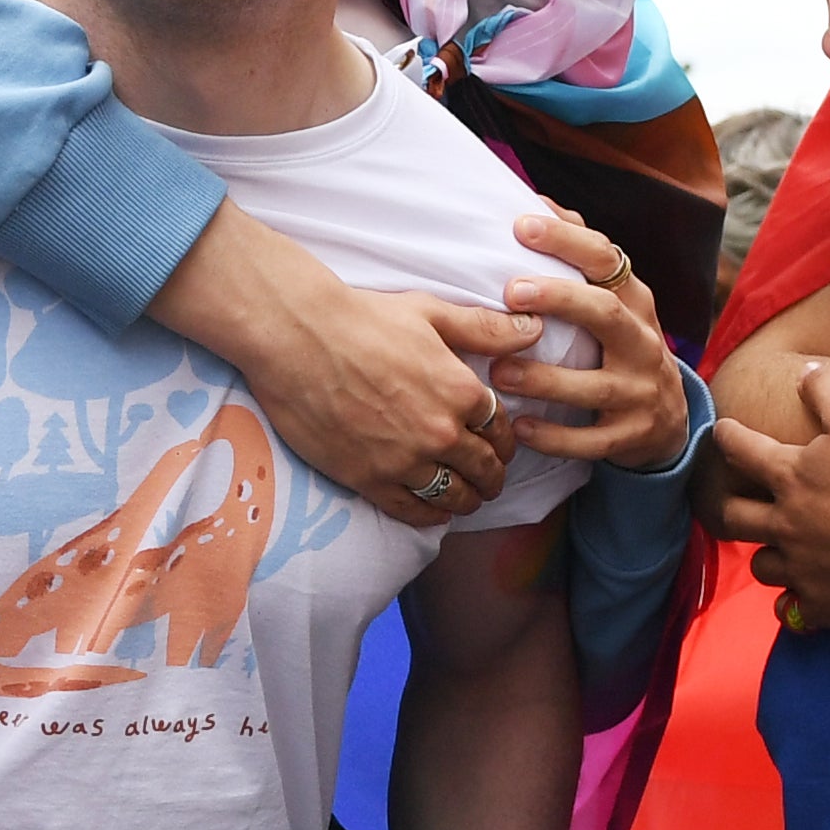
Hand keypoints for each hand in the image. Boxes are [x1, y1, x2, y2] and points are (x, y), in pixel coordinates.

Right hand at [151, 202, 518, 515]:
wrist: (297, 338)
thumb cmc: (362, 318)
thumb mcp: (430, 313)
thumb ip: (483, 328)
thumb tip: (532, 329)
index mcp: (461, 392)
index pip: (500, 431)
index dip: (505, 443)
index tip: (500, 448)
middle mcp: (440, 433)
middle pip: (482, 470)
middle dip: (492, 478)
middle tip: (490, 482)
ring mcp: (405, 461)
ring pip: (452, 497)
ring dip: (466, 502)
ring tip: (466, 500)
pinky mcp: (368, 479)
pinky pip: (411, 511)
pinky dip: (429, 516)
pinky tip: (434, 513)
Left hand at [491, 207, 692, 472]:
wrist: (668, 421)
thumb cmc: (621, 347)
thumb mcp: (615, 303)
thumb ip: (581, 258)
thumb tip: (538, 202)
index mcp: (634, 301)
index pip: (606, 259)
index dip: (566, 241)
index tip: (522, 226)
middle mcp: (642, 341)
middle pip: (606, 313)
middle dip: (561, 300)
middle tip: (511, 293)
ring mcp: (640, 391)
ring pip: (595, 386)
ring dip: (545, 379)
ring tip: (499, 370)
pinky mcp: (631, 435)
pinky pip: (591, 440)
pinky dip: (555, 436)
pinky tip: (520, 426)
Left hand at [708, 365, 829, 629]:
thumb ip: (828, 390)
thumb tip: (806, 372)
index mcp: (790, 478)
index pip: (742, 450)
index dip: (727, 438)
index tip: (719, 432)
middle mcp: (785, 524)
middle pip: (735, 518)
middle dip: (727, 507)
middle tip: (725, 503)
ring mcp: (801, 568)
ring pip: (764, 566)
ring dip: (767, 556)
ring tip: (776, 551)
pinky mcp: (824, 604)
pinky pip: (794, 611)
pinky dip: (793, 606)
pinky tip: (798, 602)